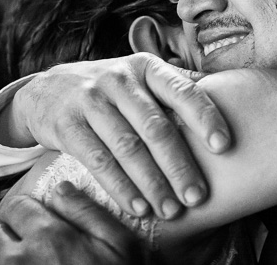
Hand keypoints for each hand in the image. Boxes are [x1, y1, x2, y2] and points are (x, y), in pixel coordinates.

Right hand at [0, 53, 231, 218]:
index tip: (224, 145)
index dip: (205, 117)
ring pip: (128, 147)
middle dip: (180, 165)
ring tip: (171, 209)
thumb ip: (178, 86)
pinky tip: (138, 206)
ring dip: (152, 183)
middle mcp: (120, 79)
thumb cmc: (111, 89)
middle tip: (198, 196)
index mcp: (148, 67)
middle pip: (156, 126)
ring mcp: (92, 100)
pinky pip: (98, 160)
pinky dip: (121, 187)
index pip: (182, 91)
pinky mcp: (67, 124)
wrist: (46, 89)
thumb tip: (230, 93)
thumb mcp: (142, 77)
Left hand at [0, 182, 145, 264]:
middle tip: (19, 229)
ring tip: (4, 249)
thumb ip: (87, 211)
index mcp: (48, 236)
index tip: (32, 209)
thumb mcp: (119, 243)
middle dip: (4, 224)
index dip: (24, 204)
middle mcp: (19, 259)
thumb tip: (61, 188)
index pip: (17, 206)